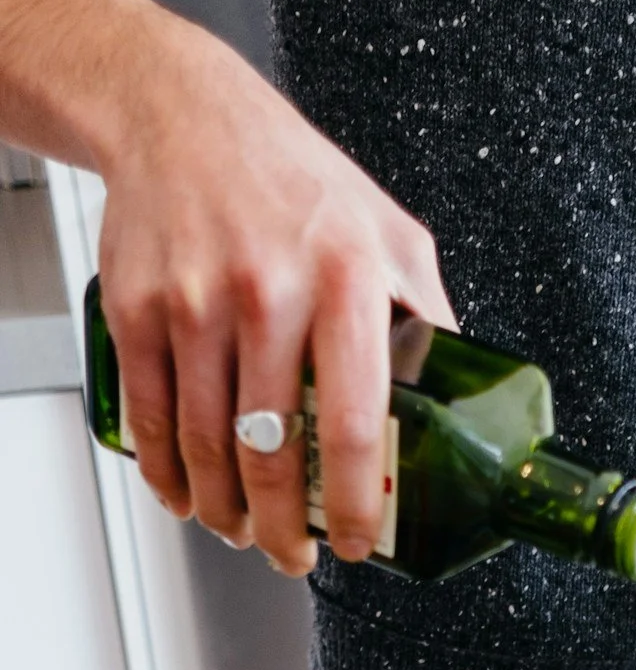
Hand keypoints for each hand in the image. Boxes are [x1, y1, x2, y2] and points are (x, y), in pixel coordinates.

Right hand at [98, 29, 453, 574]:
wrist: (182, 114)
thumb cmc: (295, 179)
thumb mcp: (391, 232)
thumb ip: (428, 315)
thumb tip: (464, 398)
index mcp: (348, 278)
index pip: (357, 420)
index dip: (359, 501)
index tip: (362, 540)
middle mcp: (269, 290)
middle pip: (272, 451)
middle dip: (284, 528)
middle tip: (294, 555)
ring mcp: (196, 301)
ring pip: (207, 445)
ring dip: (224, 509)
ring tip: (244, 530)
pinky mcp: (137, 306)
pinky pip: (150, 413)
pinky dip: (165, 471)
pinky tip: (184, 492)